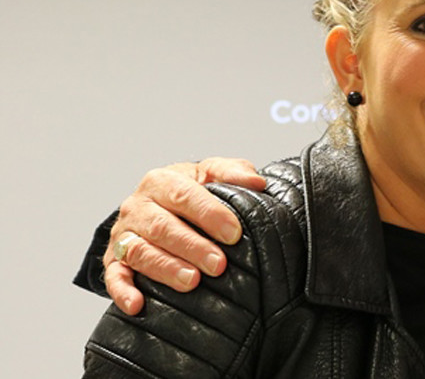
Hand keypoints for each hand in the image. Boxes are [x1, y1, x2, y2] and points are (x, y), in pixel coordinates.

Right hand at [104, 157, 265, 314]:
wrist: (157, 204)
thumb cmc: (190, 191)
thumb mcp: (212, 174)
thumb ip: (233, 173)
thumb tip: (257, 183)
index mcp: (161, 181)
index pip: (184, 195)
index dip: (209, 214)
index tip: (233, 233)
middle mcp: (137, 207)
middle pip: (161, 227)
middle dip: (192, 247)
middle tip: (218, 264)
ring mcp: (123, 235)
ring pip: (140, 252)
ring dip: (165, 268)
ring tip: (191, 281)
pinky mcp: (113, 261)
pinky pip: (114, 277)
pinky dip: (122, 291)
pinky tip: (138, 304)